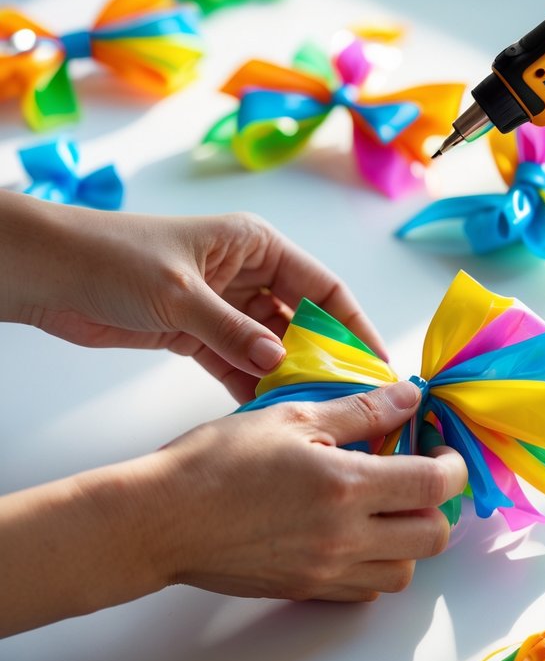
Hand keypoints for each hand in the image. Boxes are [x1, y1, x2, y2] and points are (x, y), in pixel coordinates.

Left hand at [16, 202, 384, 401]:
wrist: (51, 273)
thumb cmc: (114, 259)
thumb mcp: (179, 294)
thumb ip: (230, 330)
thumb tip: (278, 361)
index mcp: (255, 245)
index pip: (322, 286)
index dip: (352, 324)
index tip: (376, 363)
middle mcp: (246, 273)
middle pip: (302, 319)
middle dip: (324, 358)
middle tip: (350, 400)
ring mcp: (222, 305)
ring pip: (271, 345)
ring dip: (287, 377)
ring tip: (313, 415)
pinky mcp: (196, 333)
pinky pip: (237, 362)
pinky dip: (251, 384)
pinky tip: (268, 413)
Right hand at [156, 381, 466, 602]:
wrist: (161, 519)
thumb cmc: (216, 462)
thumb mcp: (291, 418)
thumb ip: (358, 410)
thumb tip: (408, 397)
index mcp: (345, 487)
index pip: (435, 485)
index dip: (453, 464)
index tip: (442, 448)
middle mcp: (345, 537)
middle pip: (432, 538)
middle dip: (437, 506)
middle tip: (417, 477)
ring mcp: (326, 571)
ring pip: (403, 572)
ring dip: (408, 541)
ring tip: (384, 507)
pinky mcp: (306, 590)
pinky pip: (365, 590)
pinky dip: (374, 565)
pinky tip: (352, 534)